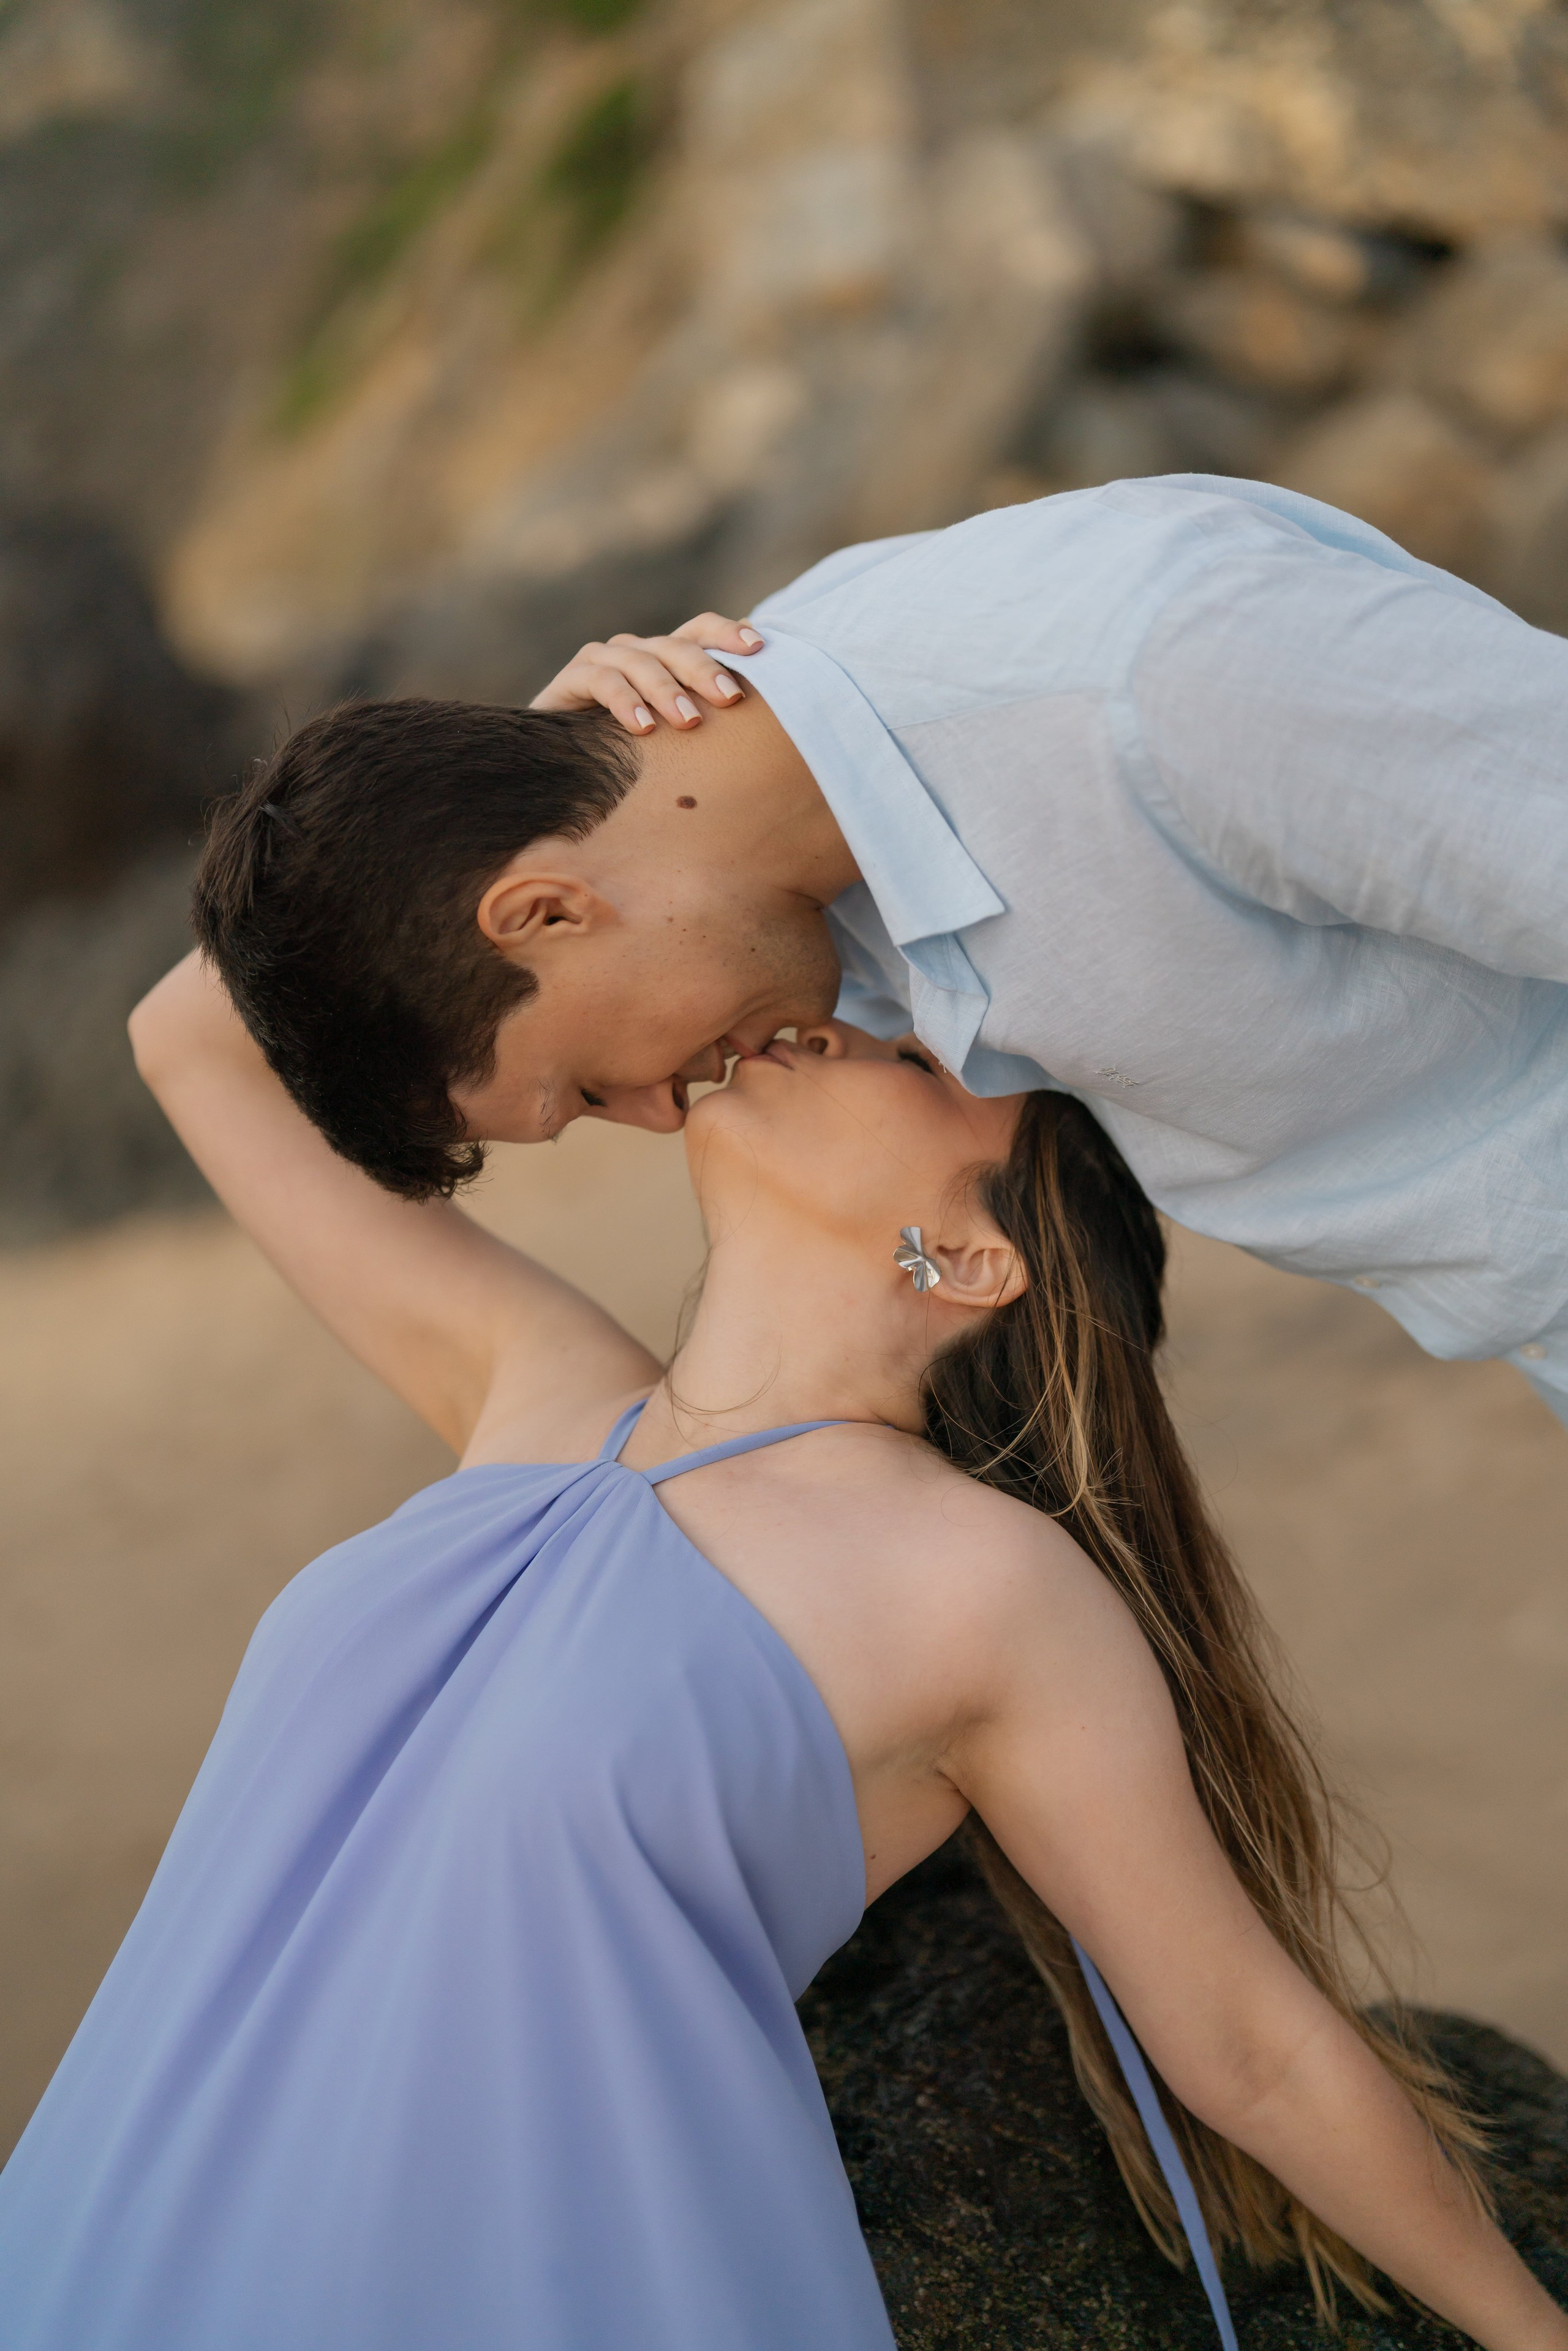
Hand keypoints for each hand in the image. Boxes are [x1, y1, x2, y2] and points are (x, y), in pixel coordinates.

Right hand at [529, 614, 763, 733]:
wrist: (563, 766)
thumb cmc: (631, 753)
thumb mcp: (675, 736)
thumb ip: (707, 718)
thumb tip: (764, 717)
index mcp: (665, 657)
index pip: (699, 631)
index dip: (728, 634)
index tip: (760, 649)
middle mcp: (636, 650)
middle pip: (675, 646)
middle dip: (705, 670)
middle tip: (731, 698)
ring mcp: (602, 660)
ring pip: (641, 662)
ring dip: (667, 690)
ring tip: (689, 721)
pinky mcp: (571, 678)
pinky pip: (601, 681)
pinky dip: (624, 702)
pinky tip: (644, 727)